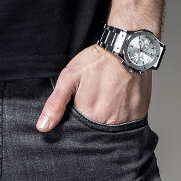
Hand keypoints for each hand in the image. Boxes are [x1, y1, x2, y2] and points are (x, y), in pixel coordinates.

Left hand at [36, 45, 150, 130]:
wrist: (127, 47)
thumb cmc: (97, 60)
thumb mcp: (69, 78)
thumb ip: (55, 104)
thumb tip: (43, 127)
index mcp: (91, 117)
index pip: (80, 133)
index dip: (79, 122)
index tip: (82, 108)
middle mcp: (109, 123)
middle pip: (96, 133)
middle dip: (93, 122)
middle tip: (96, 100)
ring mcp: (126, 120)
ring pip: (112, 130)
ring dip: (108, 120)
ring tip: (107, 101)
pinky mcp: (138, 115)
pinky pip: (128, 124)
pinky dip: (122, 117)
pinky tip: (118, 102)